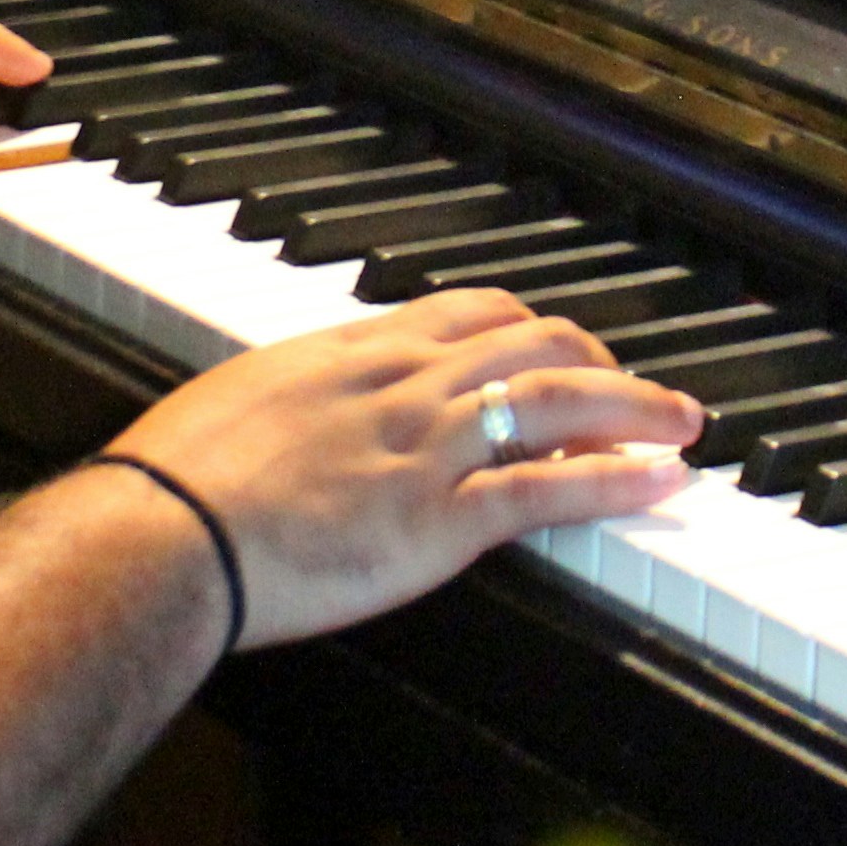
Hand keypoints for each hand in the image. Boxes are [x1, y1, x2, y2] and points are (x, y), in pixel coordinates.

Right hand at [102, 292, 702, 648]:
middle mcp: (403, 384)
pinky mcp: (438, 520)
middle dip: (599, 360)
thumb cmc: (175, 481)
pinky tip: (660, 479)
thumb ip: (293, 400)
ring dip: (635, 407)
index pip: (468, 313)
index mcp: (352, 352)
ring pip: (558, 403)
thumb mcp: (239, 404)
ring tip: (684, 422)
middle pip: (531, 344)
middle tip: (639, 389)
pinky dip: (617, 481)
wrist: (161, 532)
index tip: (557, 347)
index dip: (528, 328)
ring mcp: (426, 448)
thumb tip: (300, 412)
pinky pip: (549, 490)